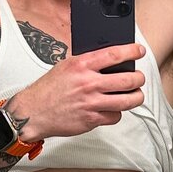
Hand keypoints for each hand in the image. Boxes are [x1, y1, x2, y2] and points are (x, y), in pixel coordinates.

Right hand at [9, 44, 145, 140]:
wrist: (33, 112)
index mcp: (82, 65)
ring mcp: (91, 103)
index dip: (132, 52)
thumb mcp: (66, 66)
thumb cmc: (48, 89)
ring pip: (127, 101)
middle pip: (127, 80)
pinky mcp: (91, 120)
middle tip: (139, 78)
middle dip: (139, 78)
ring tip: (135, 94)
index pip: (114, 55)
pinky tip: (113, 109)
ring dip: (136, 97)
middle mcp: (88, 83)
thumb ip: (87, 63)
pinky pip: (115, 116)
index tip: (139, 51)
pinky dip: (117, 113)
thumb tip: (109, 59)